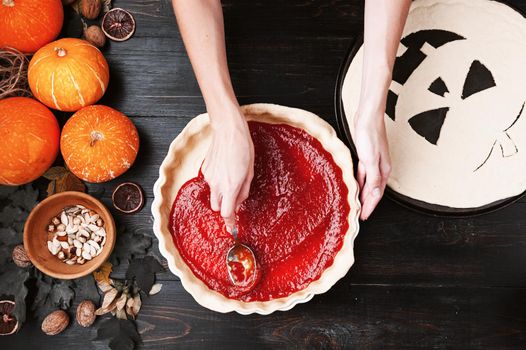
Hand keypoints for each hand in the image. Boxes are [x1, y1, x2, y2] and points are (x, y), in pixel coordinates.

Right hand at [202, 107, 253, 228]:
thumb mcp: (250, 172)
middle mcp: (217, 184)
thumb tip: (239, 202)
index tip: (232, 227)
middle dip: (224, 206)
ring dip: (220, 193)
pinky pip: (211, 181)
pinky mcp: (204, 169)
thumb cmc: (243, 147)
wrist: (228, 130)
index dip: (230, 222)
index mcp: (230, 186)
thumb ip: (244, 191)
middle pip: (217, 207)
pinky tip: (224, 167)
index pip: (226, 213)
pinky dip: (217, 180)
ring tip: (231, 177)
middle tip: (234, 198)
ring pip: (213, 194)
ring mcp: (209, 176)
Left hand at [354, 109, 390, 219]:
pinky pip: (363, 174)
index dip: (370, 207)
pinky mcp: (366, 156)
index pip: (377, 194)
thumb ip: (373, 178)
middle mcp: (380, 168)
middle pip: (373, 191)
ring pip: (368, 183)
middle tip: (360, 215)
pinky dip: (359, 182)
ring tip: (357, 204)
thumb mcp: (370, 160)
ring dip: (363, 194)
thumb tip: (376, 195)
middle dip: (368, 203)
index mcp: (383, 171)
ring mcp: (373, 162)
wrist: (367, 117)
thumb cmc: (370, 136)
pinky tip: (354, 185)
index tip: (363, 217)